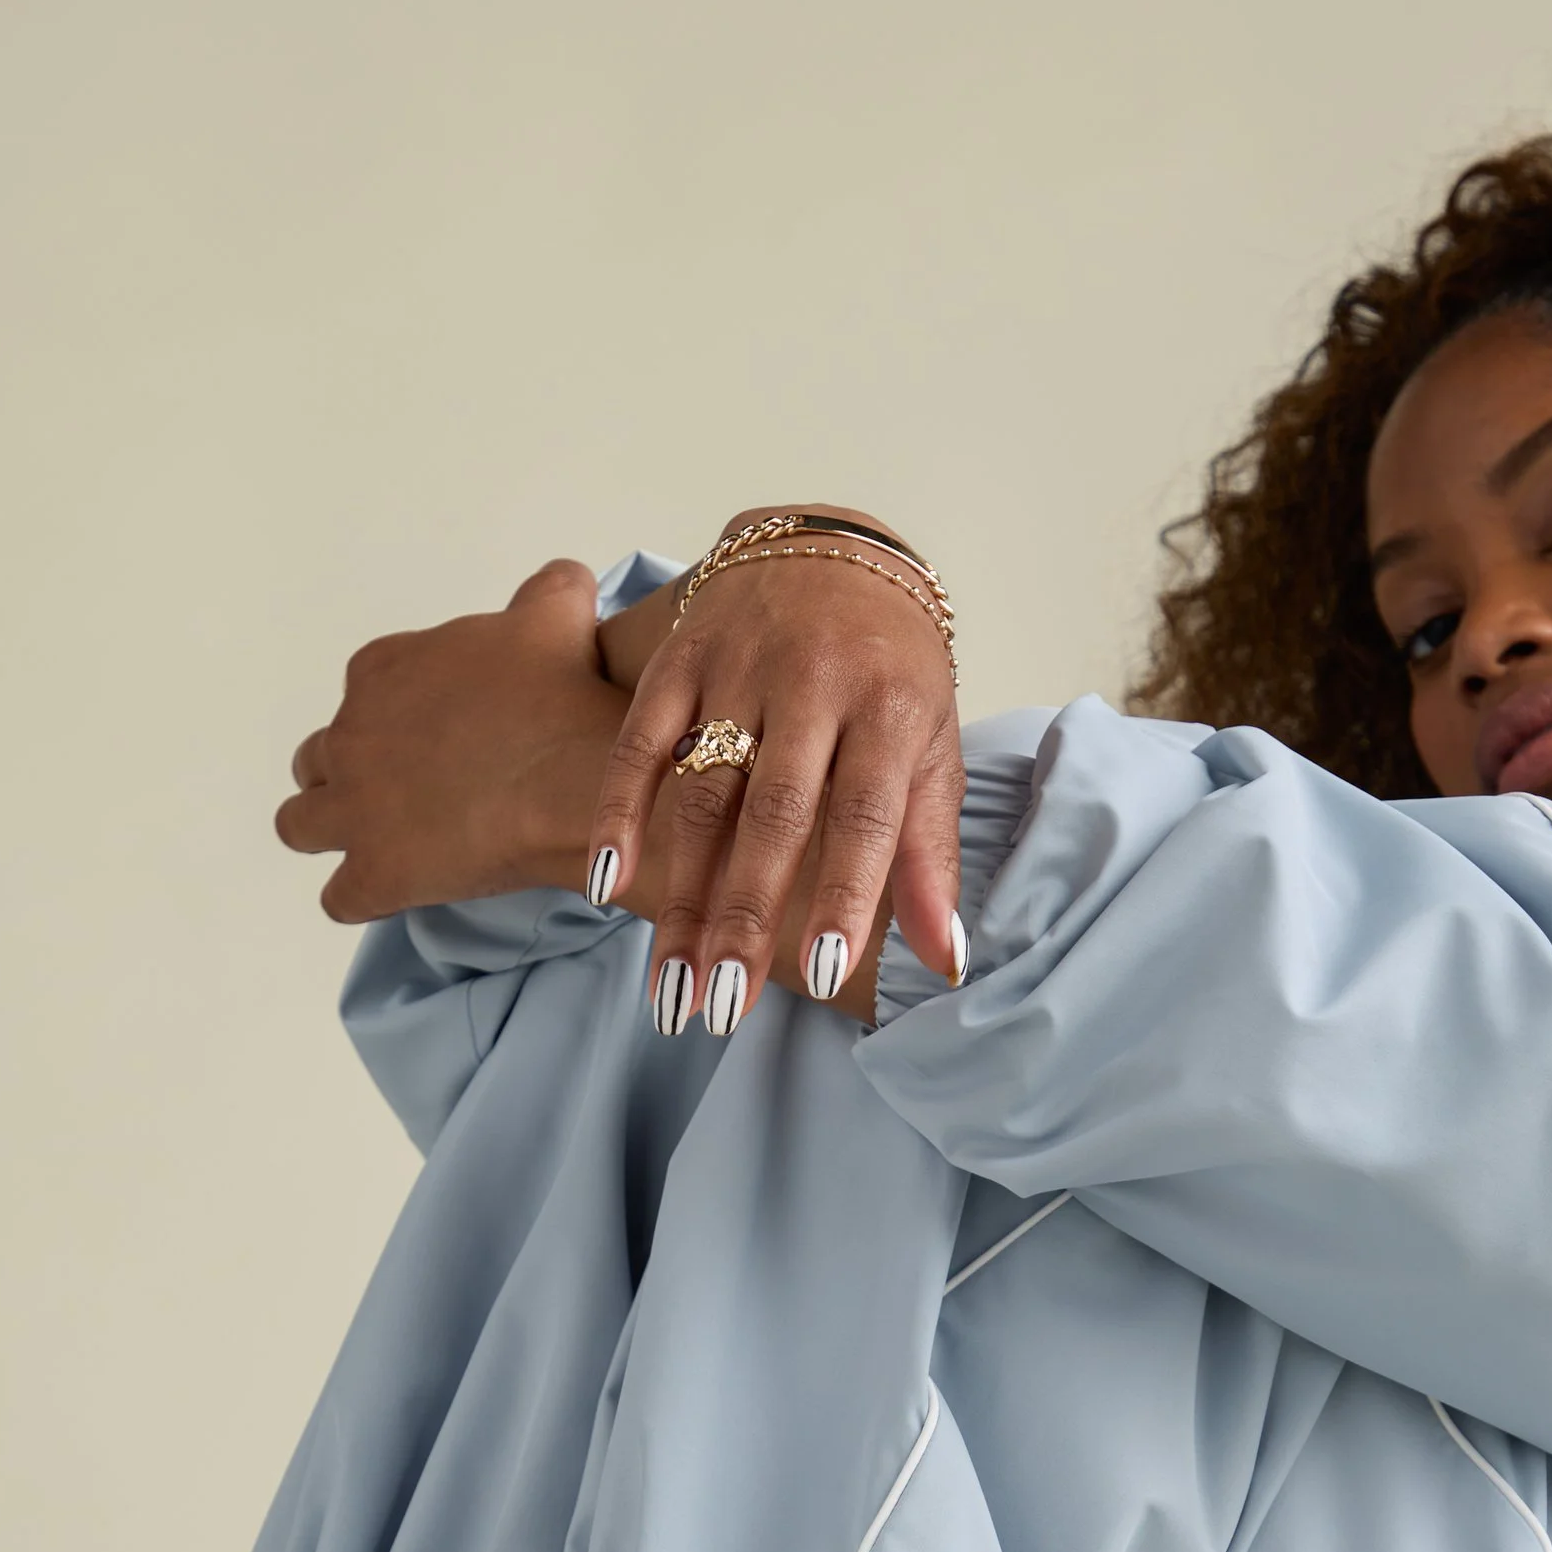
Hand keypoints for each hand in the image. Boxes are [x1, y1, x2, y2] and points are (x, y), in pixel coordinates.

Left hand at [274, 561, 625, 920]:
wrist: (572, 779)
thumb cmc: (561, 696)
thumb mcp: (558, 615)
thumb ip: (547, 591)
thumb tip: (562, 582)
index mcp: (381, 671)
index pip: (362, 693)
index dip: (392, 718)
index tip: (429, 737)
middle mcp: (351, 736)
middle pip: (317, 759)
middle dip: (347, 775)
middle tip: (395, 796)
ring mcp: (354, 810)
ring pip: (300, 825)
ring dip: (327, 832)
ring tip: (369, 846)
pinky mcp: (373, 875)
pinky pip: (339, 898)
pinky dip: (360, 897)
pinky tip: (390, 896)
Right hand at [587, 513, 964, 1033]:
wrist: (837, 545)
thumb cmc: (892, 675)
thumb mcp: (930, 752)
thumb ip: (928, 855)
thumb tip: (946, 960)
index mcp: (890, 707)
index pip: (865, 816)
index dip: (844, 895)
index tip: (824, 974)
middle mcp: (814, 681)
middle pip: (775, 815)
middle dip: (747, 916)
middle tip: (725, 1006)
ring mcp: (740, 664)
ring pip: (703, 794)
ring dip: (681, 894)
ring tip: (671, 985)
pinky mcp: (681, 656)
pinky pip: (639, 740)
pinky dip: (618, 811)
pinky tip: (605, 883)